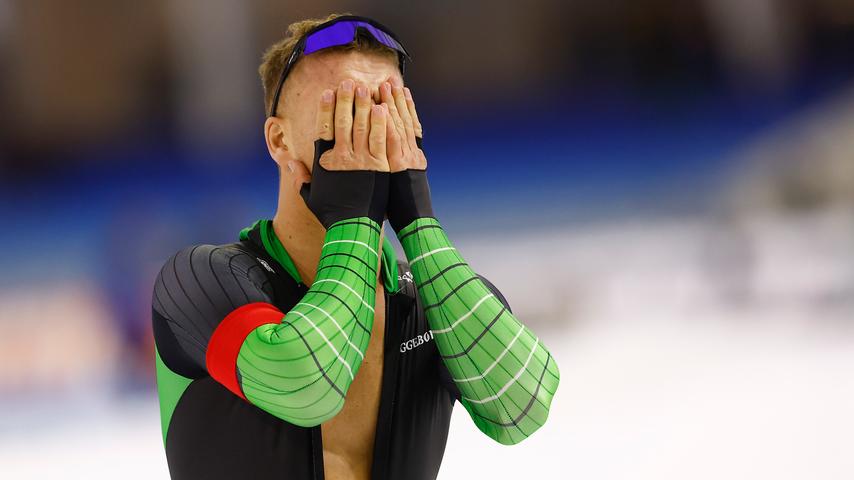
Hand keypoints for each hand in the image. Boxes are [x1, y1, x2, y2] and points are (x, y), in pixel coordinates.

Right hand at [294, 79, 390, 227]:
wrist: (353, 229)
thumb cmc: (332, 214)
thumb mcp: (311, 196)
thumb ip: (300, 177)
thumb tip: (287, 161)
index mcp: (325, 162)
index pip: (324, 128)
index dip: (326, 109)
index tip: (327, 92)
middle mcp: (342, 157)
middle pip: (343, 121)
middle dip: (345, 99)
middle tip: (348, 82)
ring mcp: (362, 161)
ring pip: (362, 126)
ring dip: (363, 105)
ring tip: (365, 88)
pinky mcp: (379, 166)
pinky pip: (380, 139)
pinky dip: (381, 122)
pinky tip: (382, 108)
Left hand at [383, 81, 433, 232]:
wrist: (416, 220)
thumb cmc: (407, 208)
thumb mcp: (405, 184)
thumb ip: (401, 169)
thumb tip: (396, 160)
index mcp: (413, 157)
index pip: (410, 127)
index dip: (406, 107)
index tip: (401, 90)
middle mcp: (411, 154)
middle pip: (404, 121)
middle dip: (397, 99)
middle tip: (391, 79)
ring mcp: (405, 158)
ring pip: (399, 125)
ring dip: (392, 104)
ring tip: (386, 85)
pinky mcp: (397, 165)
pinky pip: (392, 140)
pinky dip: (389, 123)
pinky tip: (383, 108)